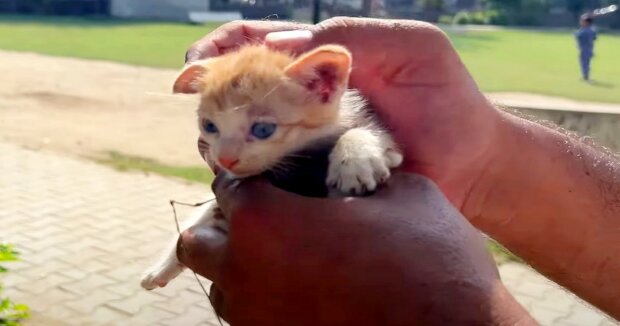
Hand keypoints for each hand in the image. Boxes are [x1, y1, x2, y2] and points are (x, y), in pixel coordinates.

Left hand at [177, 172, 532, 324]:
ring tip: (285, 258)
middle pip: (198, 243)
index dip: (251, 176)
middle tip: (265, 221)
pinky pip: (249, 319)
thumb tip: (347, 167)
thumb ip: (357, 173)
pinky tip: (304, 290)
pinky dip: (262, 301)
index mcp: (267, 222)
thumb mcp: (401, 194)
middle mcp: (245, 273)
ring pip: (220, 287)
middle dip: (221, 228)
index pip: (228, 185)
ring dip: (239, 267)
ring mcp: (258, 319)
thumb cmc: (430, 259)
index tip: (272, 178)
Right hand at [189, 18, 502, 214]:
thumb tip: (283, 48)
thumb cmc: (447, 101)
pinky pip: (267, 176)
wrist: (470, 164)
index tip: (195, 63)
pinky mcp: (312, 180)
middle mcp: (303, 100)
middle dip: (210, 94)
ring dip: (219, 134)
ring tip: (217, 141)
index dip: (221, 47)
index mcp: (322, 62)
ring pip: (243, 133)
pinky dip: (244, 173)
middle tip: (203, 106)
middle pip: (237, 89)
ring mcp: (304, 141)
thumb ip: (354, 35)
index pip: (258, 43)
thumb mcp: (413, 49)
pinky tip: (237, 175)